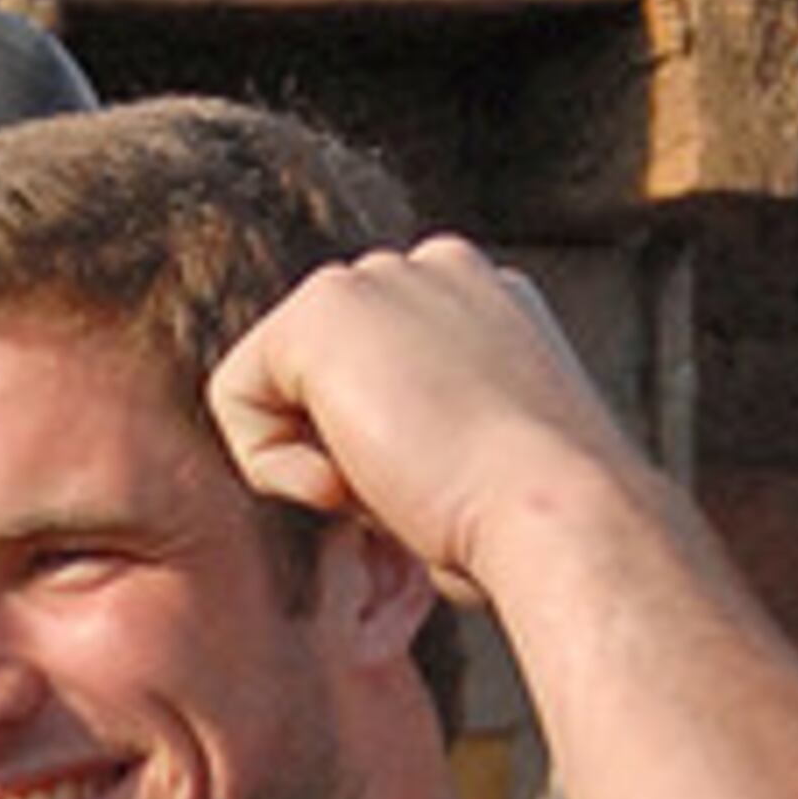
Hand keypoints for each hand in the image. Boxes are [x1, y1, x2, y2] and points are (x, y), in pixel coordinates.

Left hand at [208, 237, 636, 606]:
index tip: (437, 492)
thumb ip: (427, 437)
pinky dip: (270, 463)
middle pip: (326, 374)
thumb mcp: (485, 466)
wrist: (561, 515)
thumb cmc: (535, 529)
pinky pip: (236, 394)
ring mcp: (382, 278)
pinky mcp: (323, 308)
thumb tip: (363, 475)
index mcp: (488, 301)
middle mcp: (437, 269)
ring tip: (392, 486)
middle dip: (348, 450)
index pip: (382, 369)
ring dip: (318, 459)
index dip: (385, 454)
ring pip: (280, 384)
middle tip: (415, 493)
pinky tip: (343, 485)